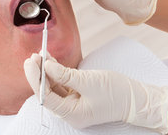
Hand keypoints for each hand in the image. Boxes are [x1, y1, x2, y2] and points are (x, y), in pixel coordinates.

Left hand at [24, 54, 167, 132]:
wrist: (136, 98)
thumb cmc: (115, 92)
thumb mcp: (88, 81)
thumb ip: (65, 75)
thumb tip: (46, 66)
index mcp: (71, 114)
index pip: (45, 96)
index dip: (36, 78)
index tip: (30, 62)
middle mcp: (70, 111)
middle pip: (48, 91)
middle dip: (40, 73)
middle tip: (33, 56)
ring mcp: (75, 103)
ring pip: (55, 86)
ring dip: (48, 71)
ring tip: (41, 54)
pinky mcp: (80, 95)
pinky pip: (64, 84)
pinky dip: (58, 72)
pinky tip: (52, 60)